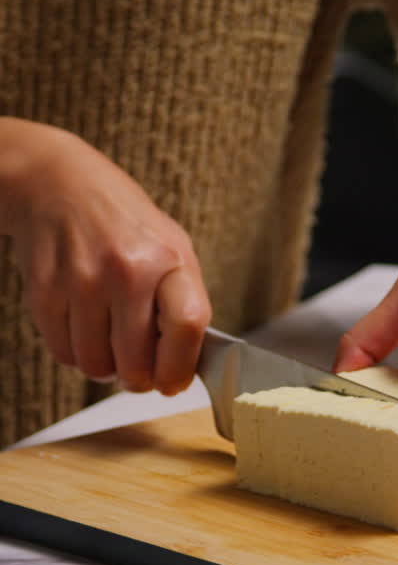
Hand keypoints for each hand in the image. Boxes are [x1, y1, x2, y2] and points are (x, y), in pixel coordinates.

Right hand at [0, 119, 210, 393]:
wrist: (56, 182)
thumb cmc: (122, 222)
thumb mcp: (171, 246)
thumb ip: (183, 303)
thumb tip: (184, 367)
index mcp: (168, 258)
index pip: (187, 327)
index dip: (179, 368)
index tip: (171, 383)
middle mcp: (126, 270)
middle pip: (136, 365)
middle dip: (137, 377)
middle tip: (135, 366)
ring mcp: (81, 281)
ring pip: (95, 366)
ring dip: (103, 365)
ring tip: (107, 337)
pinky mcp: (44, 291)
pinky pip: (63, 353)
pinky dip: (73, 350)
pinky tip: (81, 324)